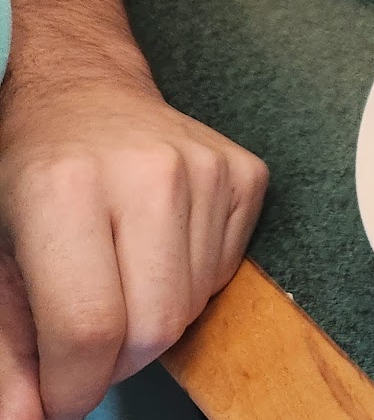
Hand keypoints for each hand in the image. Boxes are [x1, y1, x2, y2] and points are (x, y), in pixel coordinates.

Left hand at [0, 83, 267, 419]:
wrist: (84, 91)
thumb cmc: (30, 173)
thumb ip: (7, 346)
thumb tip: (26, 418)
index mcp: (64, 187)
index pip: (89, 327)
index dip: (74, 384)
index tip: (61, 396)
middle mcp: (146, 173)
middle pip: (155, 326)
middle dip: (117, 360)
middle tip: (87, 345)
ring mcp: (207, 171)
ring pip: (193, 306)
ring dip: (154, 318)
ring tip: (118, 279)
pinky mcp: (246, 174)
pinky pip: (226, 272)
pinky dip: (189, 283)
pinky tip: (156, 247)